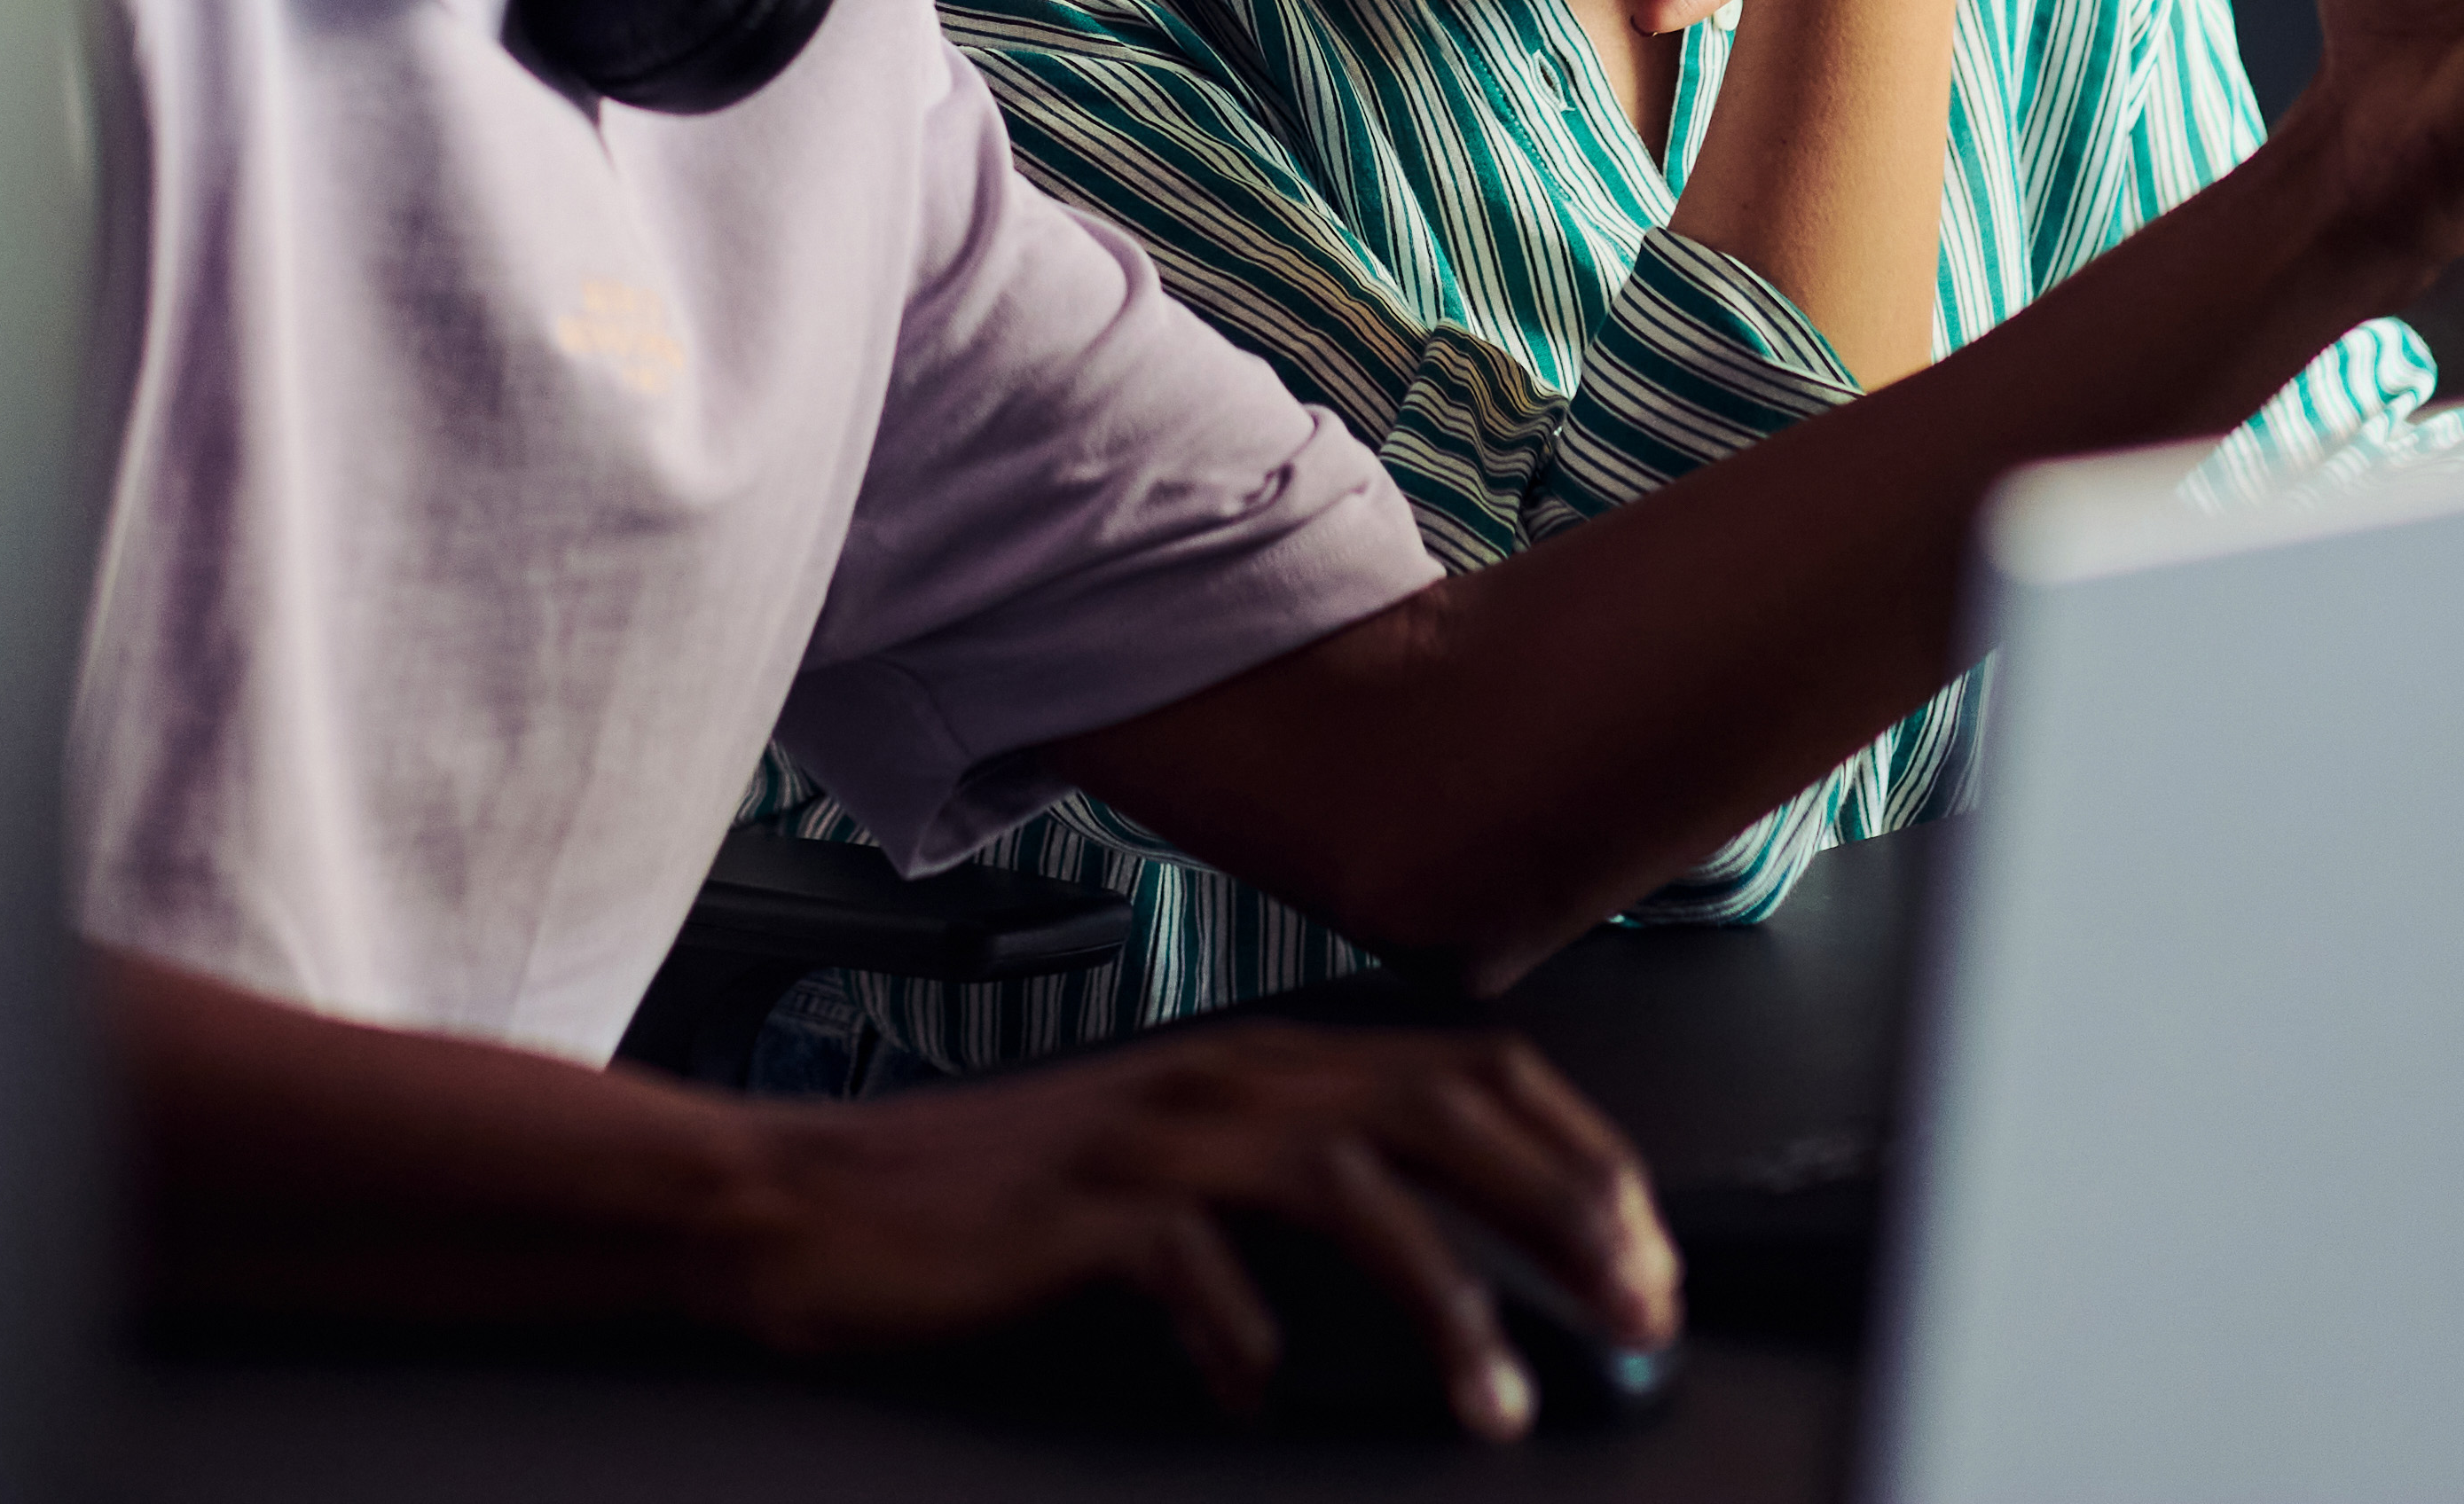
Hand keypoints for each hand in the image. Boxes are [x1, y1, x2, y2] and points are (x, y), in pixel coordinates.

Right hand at [732, 1020, 1675, 1440]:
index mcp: (1261, 1061)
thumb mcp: (1175, 1167)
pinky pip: (1197, 1267)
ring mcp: (1152, 1137)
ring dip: (1448, 1299)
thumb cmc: (999, 1208)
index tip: (1648, 1251)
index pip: (1472, 1067)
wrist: (815, 1202)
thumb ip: (1297, 1180)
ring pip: (1352, 1187)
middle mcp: (1224, 1077)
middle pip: (1444, 1111)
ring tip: (1500, 1400)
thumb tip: (1449, 1257)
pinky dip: (1247, 1342)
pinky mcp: (1079, 1208)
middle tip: (1637, 1314)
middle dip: (1564, 1211)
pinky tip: (1253, 1398)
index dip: (1581, 1153)